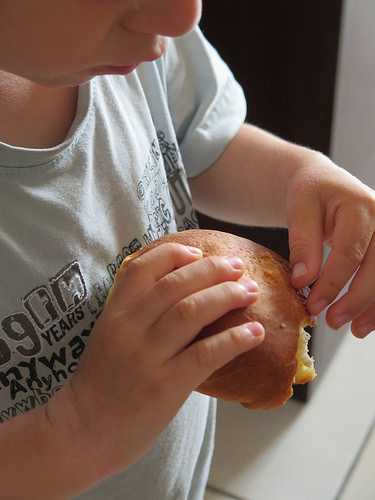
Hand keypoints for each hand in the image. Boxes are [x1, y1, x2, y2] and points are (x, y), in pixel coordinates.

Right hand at [50, 243, 263, 476]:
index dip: (174, 253)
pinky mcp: (166, 386)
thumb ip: (135, 310)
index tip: (199, 253)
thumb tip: (182, 285)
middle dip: (212, 270)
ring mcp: (147, 357)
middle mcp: (129, 328)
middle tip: (239, 268)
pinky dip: (234, 339)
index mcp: (114, 313)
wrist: (84, 430)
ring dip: (227, 297)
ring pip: (191, 312)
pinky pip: (205, 354)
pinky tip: (255, 333)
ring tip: (251, 292)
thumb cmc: (104, 380)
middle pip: (175, 285)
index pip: (142, 268)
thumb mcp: (109, 334)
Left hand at [287, 150, 374, 337]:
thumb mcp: (299, 209)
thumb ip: (302, 242)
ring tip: (355, 331)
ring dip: (374, 306)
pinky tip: (366, 321)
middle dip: (356, 300)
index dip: (332, 282)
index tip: (313, 305)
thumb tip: (302, 281)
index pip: (350, 251)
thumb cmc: (310, 193)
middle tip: (332, 322)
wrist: (324, 183)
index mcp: (360, 205)